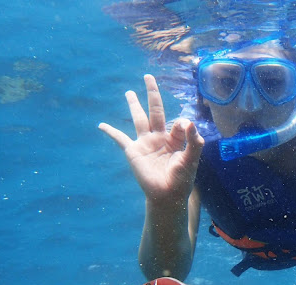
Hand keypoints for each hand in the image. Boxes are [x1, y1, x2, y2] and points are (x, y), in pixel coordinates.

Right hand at [99, 74, 203, 203]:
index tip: (185, 126)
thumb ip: (194, 142)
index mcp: (175, 139)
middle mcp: (160, 137)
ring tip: (129, 92)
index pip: (178, 124)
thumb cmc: (181, 180)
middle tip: (149, 76)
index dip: (183, 124)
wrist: (167, 195)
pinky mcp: (133, 152)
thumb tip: (189, 121)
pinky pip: (120, 139)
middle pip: (155, 110)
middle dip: (152, 93)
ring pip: (139, 119)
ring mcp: (145, 143)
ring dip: (134, 105)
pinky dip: (110, 131)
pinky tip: (101, 125)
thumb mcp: (191, 160)